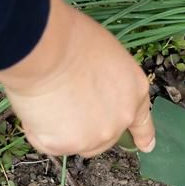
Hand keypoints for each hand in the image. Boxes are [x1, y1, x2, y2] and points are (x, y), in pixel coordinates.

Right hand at [0, 0, 154, 157]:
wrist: (48, 49)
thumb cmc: (73, 40)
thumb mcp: (108, 57)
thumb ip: (109, 84)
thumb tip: (94, 94)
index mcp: (136, 92)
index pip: (142, 121)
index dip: (143, 135)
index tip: (146, 146)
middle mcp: (122, 118)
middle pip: (105, 135)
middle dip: (87, 125)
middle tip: (66, 101)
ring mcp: (97, 135)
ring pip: (78, 142)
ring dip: (64, 130)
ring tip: (51, 101)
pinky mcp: (67, 145)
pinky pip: (49, 143)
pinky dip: (39, 129)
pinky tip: (38, 108)